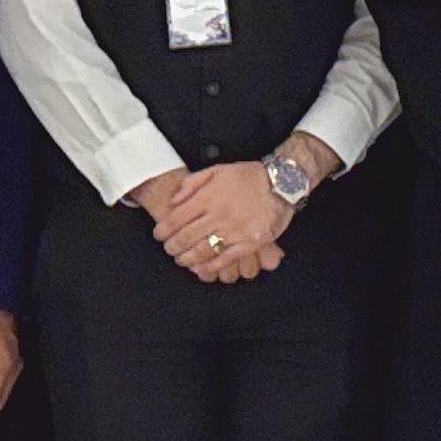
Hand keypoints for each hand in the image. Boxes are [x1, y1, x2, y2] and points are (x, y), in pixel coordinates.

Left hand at [152, 162, 295, 280]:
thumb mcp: (218, 170)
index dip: (164, 229)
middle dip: (172, 246)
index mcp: (209, 197)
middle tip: (168, 249)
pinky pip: (225, 259)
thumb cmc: (249, 176)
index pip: (177, 218)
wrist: (282, 183)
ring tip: (181, 260)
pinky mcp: (250, 243)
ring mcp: (235, 231)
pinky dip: (210, 267)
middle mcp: (220, 215)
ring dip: (187, 259)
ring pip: (203, 251)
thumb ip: (193, 184)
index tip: (159, 235)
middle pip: (187, 237)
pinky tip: (201, 269)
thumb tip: (175, 201)